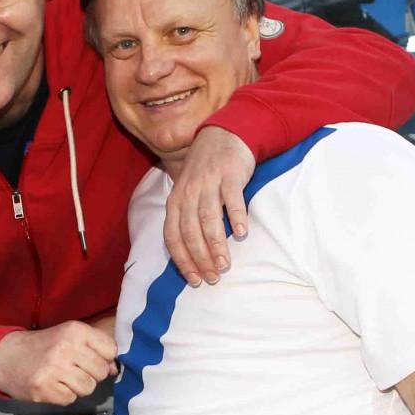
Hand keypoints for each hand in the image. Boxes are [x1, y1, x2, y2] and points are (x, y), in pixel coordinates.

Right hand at [0, 322, 117, 404]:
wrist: (6, 356)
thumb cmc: (43, 346)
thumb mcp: (68, 337)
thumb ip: (94, 348)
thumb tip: (114, 368)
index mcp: (75, 330)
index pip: (110, 350)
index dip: (104, 358)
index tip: (91, 358)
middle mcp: (66, 347)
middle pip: (100, 371)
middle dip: (91, 374)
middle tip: (74, 370)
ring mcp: (54, 369)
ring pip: (88, 388)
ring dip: (78, 387)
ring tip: (63, 378)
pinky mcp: (44, 389)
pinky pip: (70, 399)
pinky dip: (64, 396)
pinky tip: (53, 385)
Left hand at [163, 127, 254, 285]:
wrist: (223, 135)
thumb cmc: (205, 172)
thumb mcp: (187, 193)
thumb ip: (186, 219)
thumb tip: (190, 256)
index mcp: (175, 201)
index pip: (173, 237)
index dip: (182, 260)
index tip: (194, 280)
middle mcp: (187, 193)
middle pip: (190, 232)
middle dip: (200, 258)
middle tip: (213, 277)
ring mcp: (208, 183)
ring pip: (208, 218)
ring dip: (216, 244)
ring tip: (224, 264)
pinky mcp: (228, 174)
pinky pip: (231, 198)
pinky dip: (235, 216)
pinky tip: (241, 234)